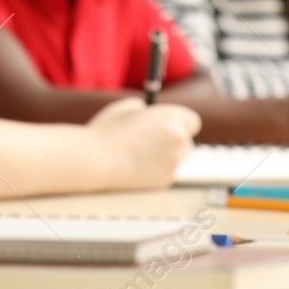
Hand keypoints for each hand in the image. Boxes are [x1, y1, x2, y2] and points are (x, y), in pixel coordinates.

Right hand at [85, 98, 200, 189]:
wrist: (96, 160)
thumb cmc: (107, 132)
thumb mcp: (125, 107)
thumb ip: (143, 108)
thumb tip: (147, 111)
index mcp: (171, 120)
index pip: (192, 121)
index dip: (179, 122)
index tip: (167, 124)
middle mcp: (178, 141)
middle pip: (186, 140)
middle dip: (172, 140)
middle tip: (150, 139)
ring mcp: (174, 163)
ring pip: (177, 158)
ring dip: (165, 155)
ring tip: (139, 153)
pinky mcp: (165, 181)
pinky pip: (166, 172)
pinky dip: (156, 169)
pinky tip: (135, 164)